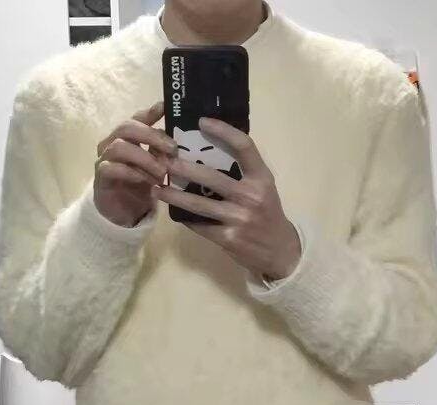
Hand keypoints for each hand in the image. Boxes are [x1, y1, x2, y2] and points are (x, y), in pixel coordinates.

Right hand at [94, 101, 178, 227]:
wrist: (123, 213)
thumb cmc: (140, 186)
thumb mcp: (156, 167)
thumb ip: (161, 152)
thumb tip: (175, 140)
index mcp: (126, 138)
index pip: (136, 118)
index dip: (150, 112)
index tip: (165, 107)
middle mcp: (112, 143)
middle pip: (126, 127)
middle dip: (151, 135)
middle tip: (172, 149)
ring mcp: (104, 159)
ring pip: (119, 147)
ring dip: (144, 158)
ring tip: (162, 173)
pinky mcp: (100, 177)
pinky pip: (111, 168)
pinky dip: (130, 173)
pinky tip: (144, 180)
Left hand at [151, 116, 301, 280]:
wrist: (280, 251)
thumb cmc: (268, 214)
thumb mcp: (263, 188)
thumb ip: (243, 171)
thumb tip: (210, 148)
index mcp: (261, 178)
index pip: (244, 147)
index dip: (223, 131)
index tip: (202, 122)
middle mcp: (251, 196)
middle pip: (211, 176)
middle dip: (183, 167)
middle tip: (164, 160)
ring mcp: (238, 218)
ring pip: (198, 204)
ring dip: (174, 196)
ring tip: (157, 188)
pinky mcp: (228, 238)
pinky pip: (200, 225)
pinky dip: (186, 218)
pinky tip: (173, 212)